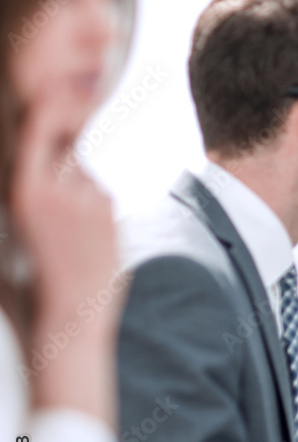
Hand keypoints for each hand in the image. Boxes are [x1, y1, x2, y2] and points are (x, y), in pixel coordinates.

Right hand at [10, 85, 121, 333]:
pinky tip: (84, 238)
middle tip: (74, 135)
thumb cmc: (26, 284)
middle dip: (71, 131)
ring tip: (68, 226)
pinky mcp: (110, 217)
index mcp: (21, 190)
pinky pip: (100, 195)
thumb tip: (28, 170)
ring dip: (77, 184)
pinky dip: (92, 205)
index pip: (39, 125)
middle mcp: (56, 190)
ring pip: (84, 171)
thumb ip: (22, 190)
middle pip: (69, 139)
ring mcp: (88, 203)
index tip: (64, 86)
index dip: (55, 101)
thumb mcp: (5, 232)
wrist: (67, 322)